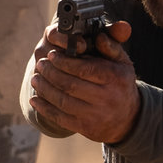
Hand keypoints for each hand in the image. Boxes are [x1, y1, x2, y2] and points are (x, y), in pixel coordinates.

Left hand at [28, 20, 137, 143]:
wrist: (128, 120)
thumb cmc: (120, 85)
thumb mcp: (122, 64)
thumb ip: (111, 47)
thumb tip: (99, 35)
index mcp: (114, 78)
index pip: (85, 69)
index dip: (64, 62)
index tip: (51, 55)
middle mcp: (106, 98)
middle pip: (70, 85)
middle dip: (50, 73)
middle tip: (40, 64)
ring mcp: (94, 115)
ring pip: (62, 101)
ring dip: (44, 89)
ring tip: (35, 78)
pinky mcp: (84, 127)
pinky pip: (59, 118)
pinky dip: (44, 108)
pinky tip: (35, 98)